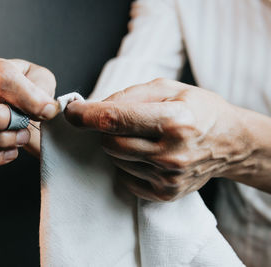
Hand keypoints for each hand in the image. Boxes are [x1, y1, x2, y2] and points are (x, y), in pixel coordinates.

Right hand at [0, 58, 57, 165]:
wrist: (26, 110)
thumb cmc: (31, 91)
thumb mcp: (42, 80)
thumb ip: (43, 88)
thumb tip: (44, 108)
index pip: (1, 78)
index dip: (27, 97)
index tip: (47, 111)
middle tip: (23, 123)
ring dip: (4, 140)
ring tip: (24, 136)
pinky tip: (11, 150)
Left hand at [65, 78, 252, 200]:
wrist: (230, 142)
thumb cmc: (198, 110)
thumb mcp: (169, 87)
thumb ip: (129, 95)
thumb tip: (94, 107)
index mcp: (173, 121)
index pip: (114, 119)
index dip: (84, 114)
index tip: (70, 110)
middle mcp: (170, 153)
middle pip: (109, 144)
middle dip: (105, 131)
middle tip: (121, 123)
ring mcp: (167, 177)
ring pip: (116, 160)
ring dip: (118, 146)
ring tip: (142, 137)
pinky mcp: (165, 193)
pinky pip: (125, 178)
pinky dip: (127, 163)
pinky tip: (146, 154)